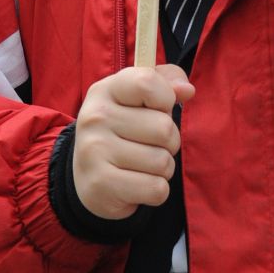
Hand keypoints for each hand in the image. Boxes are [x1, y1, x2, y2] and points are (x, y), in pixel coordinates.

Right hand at [71, 64, 194, 220]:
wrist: (86, 174)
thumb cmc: (123, 128)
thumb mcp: (139, 96)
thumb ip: (167, 82)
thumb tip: (187, 90)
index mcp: (105, 91)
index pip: (147, 82)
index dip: (166, 98)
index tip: (159, 108)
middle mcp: (95, 117)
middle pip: (164, 128)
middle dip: (170, 141)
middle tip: (151, 144)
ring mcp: (94, 151)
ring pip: (163, 162)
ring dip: (163, 168)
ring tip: (143, 165)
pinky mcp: (101, 185)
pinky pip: (156, 189)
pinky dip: (156, 190)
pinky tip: (138, 184)